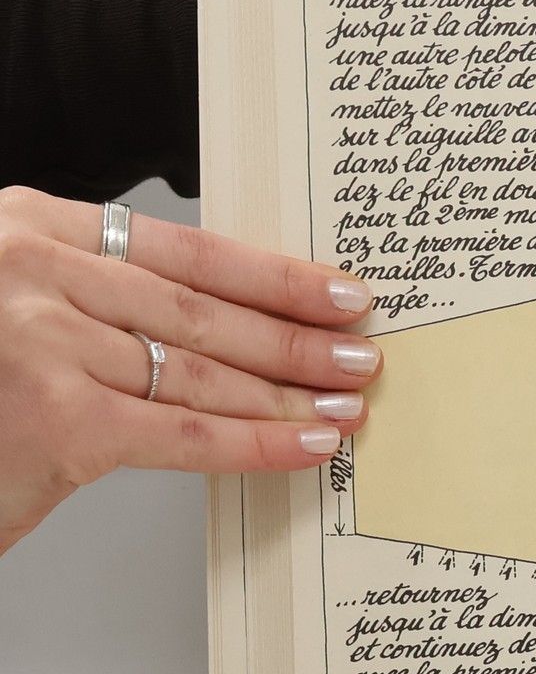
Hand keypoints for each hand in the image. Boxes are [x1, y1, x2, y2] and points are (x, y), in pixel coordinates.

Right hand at [0, 186, 379, 553]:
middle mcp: (31, 271)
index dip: (273, 275)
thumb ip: (97, 297)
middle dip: (294, 336)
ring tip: (345, 404)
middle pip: (200, 309)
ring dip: (288, 392)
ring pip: (200, 370)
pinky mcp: (55, 420)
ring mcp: (40, 343)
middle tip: (362, 354)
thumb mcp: (19, 303)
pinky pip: (183, 432)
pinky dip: (257, 443)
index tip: (339, 291)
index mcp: (29, 226)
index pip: (183, 250)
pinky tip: (306, 446)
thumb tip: (226, 322)